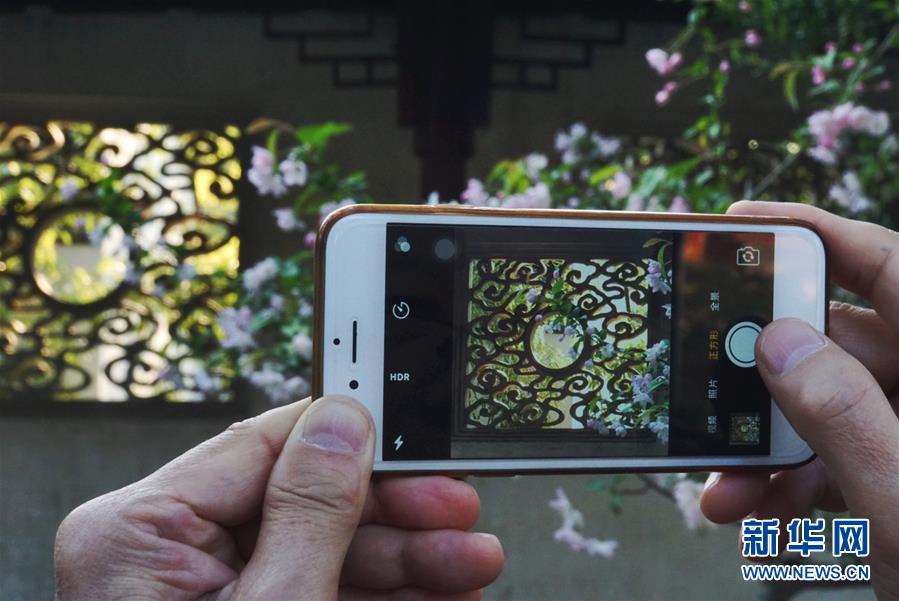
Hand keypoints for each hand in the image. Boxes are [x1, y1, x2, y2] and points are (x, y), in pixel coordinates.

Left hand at [54, 395, 503, 599]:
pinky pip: (324, 593)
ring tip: (471, 568)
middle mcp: (168, 554)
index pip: (265, 443)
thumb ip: (309, 510)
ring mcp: (211, 595)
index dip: (351, 435)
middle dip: (395, 515)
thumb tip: (343, 420)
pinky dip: (387, 599)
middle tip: (459, 514)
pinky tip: (440, 598)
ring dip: (407, 561)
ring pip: (325, 551)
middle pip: (306, 500)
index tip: (416, 436)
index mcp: (141, 530)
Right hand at [701, 202, 898, 598]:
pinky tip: (765, 520)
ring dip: (770, 452)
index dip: (816, 234)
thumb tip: (777, 341)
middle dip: (766, 387)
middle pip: (841, 350)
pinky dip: (797, 485)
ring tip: (727, 495)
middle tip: (707, 400)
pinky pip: (843, 458)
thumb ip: (845, 419)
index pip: (889, 267)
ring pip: (831, 412)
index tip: (740, 225)